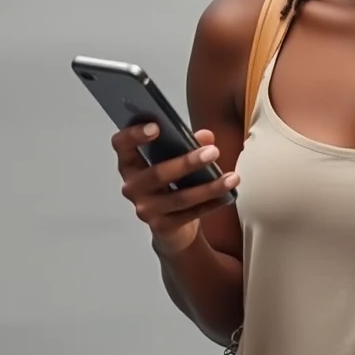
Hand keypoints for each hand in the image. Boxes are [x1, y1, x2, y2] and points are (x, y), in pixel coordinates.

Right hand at [112, 123, 239, 254]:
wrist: (171, 225)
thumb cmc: (171, 180)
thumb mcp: (177, 157)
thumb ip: (189, 142)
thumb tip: (207, 136)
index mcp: (130, 162)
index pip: (122, 144)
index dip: (134, 134)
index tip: (157, 126)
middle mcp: (132, 186)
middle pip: (157, 174)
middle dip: (187, 162)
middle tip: (213, 151)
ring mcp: (145, 209)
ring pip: (179, 198)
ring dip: (209, 187)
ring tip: (232, 177)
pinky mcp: (161, 227)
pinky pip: (190, 214)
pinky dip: (211, 203)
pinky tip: (229, 195)